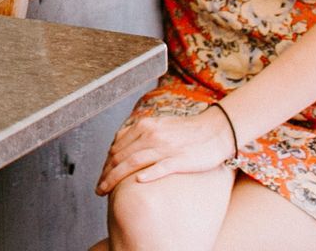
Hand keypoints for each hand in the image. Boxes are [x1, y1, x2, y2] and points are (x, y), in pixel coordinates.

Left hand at [97, 107, 235, 193]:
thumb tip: (119, 145)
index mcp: (144, 126)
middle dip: (106, 174)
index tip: (101, 176)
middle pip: (120, 157)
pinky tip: (137, 182)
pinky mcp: (181, 159)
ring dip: (115, 178)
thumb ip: (139, 134)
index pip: (117, 147)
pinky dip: (147, 174)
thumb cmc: (187, 131)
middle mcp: (151, 135)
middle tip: (98, 189)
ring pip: (133, 163)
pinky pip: (161, 167)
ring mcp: (165, 147)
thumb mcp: (157, 125)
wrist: (216, 129)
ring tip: (105, 191)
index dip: (106, 164)